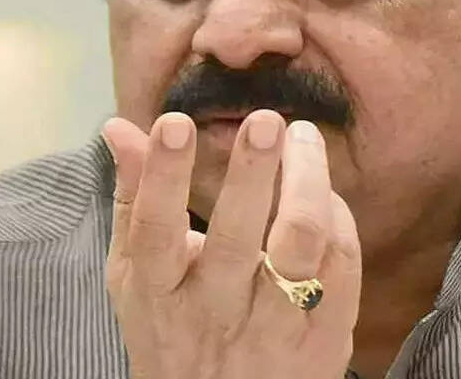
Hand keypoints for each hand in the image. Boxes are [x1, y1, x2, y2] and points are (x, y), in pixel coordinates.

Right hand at [102, 110, 361, 378]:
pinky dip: (337, 218)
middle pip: (237, 239)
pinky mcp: (325, 339)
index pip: (156, 232)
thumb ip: (133, 199)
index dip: (163, 177)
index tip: (173, 123)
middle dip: (252, 174)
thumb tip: (119, 126)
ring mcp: (273, 329)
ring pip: (300, 246)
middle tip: (266, 121)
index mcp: (160, 294)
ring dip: (308, 183)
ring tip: (304, 137)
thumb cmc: (173, 333)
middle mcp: (215, 313)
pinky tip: (325, 193)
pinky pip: (341, 266)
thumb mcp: (138, 277)